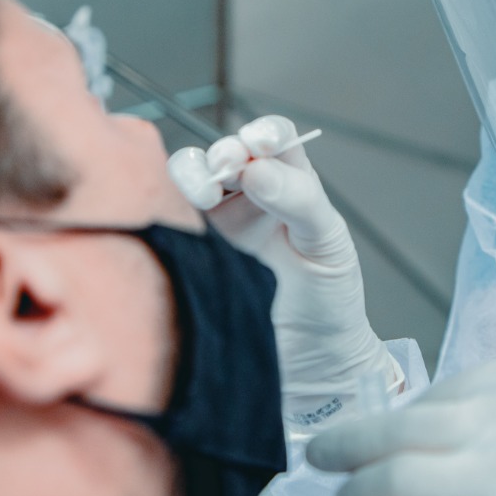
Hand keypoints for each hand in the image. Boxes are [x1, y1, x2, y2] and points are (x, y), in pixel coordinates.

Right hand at [168, 116, 399, 430]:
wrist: (310, 363)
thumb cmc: (329, 300)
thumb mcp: (328, 243)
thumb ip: (300, 199)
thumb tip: (257, 168)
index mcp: (289, 184)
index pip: (272, 138)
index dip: (264, 132)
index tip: (260, 142)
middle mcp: (248, 197)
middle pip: (223, 153)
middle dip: (224, 152)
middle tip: (231, 169)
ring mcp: (216, 224)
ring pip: (188, 178)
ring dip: (192, 175)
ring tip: (205, 195)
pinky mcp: (190, 252)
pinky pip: (168, 218)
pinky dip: (166, 207)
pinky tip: (179, 217)